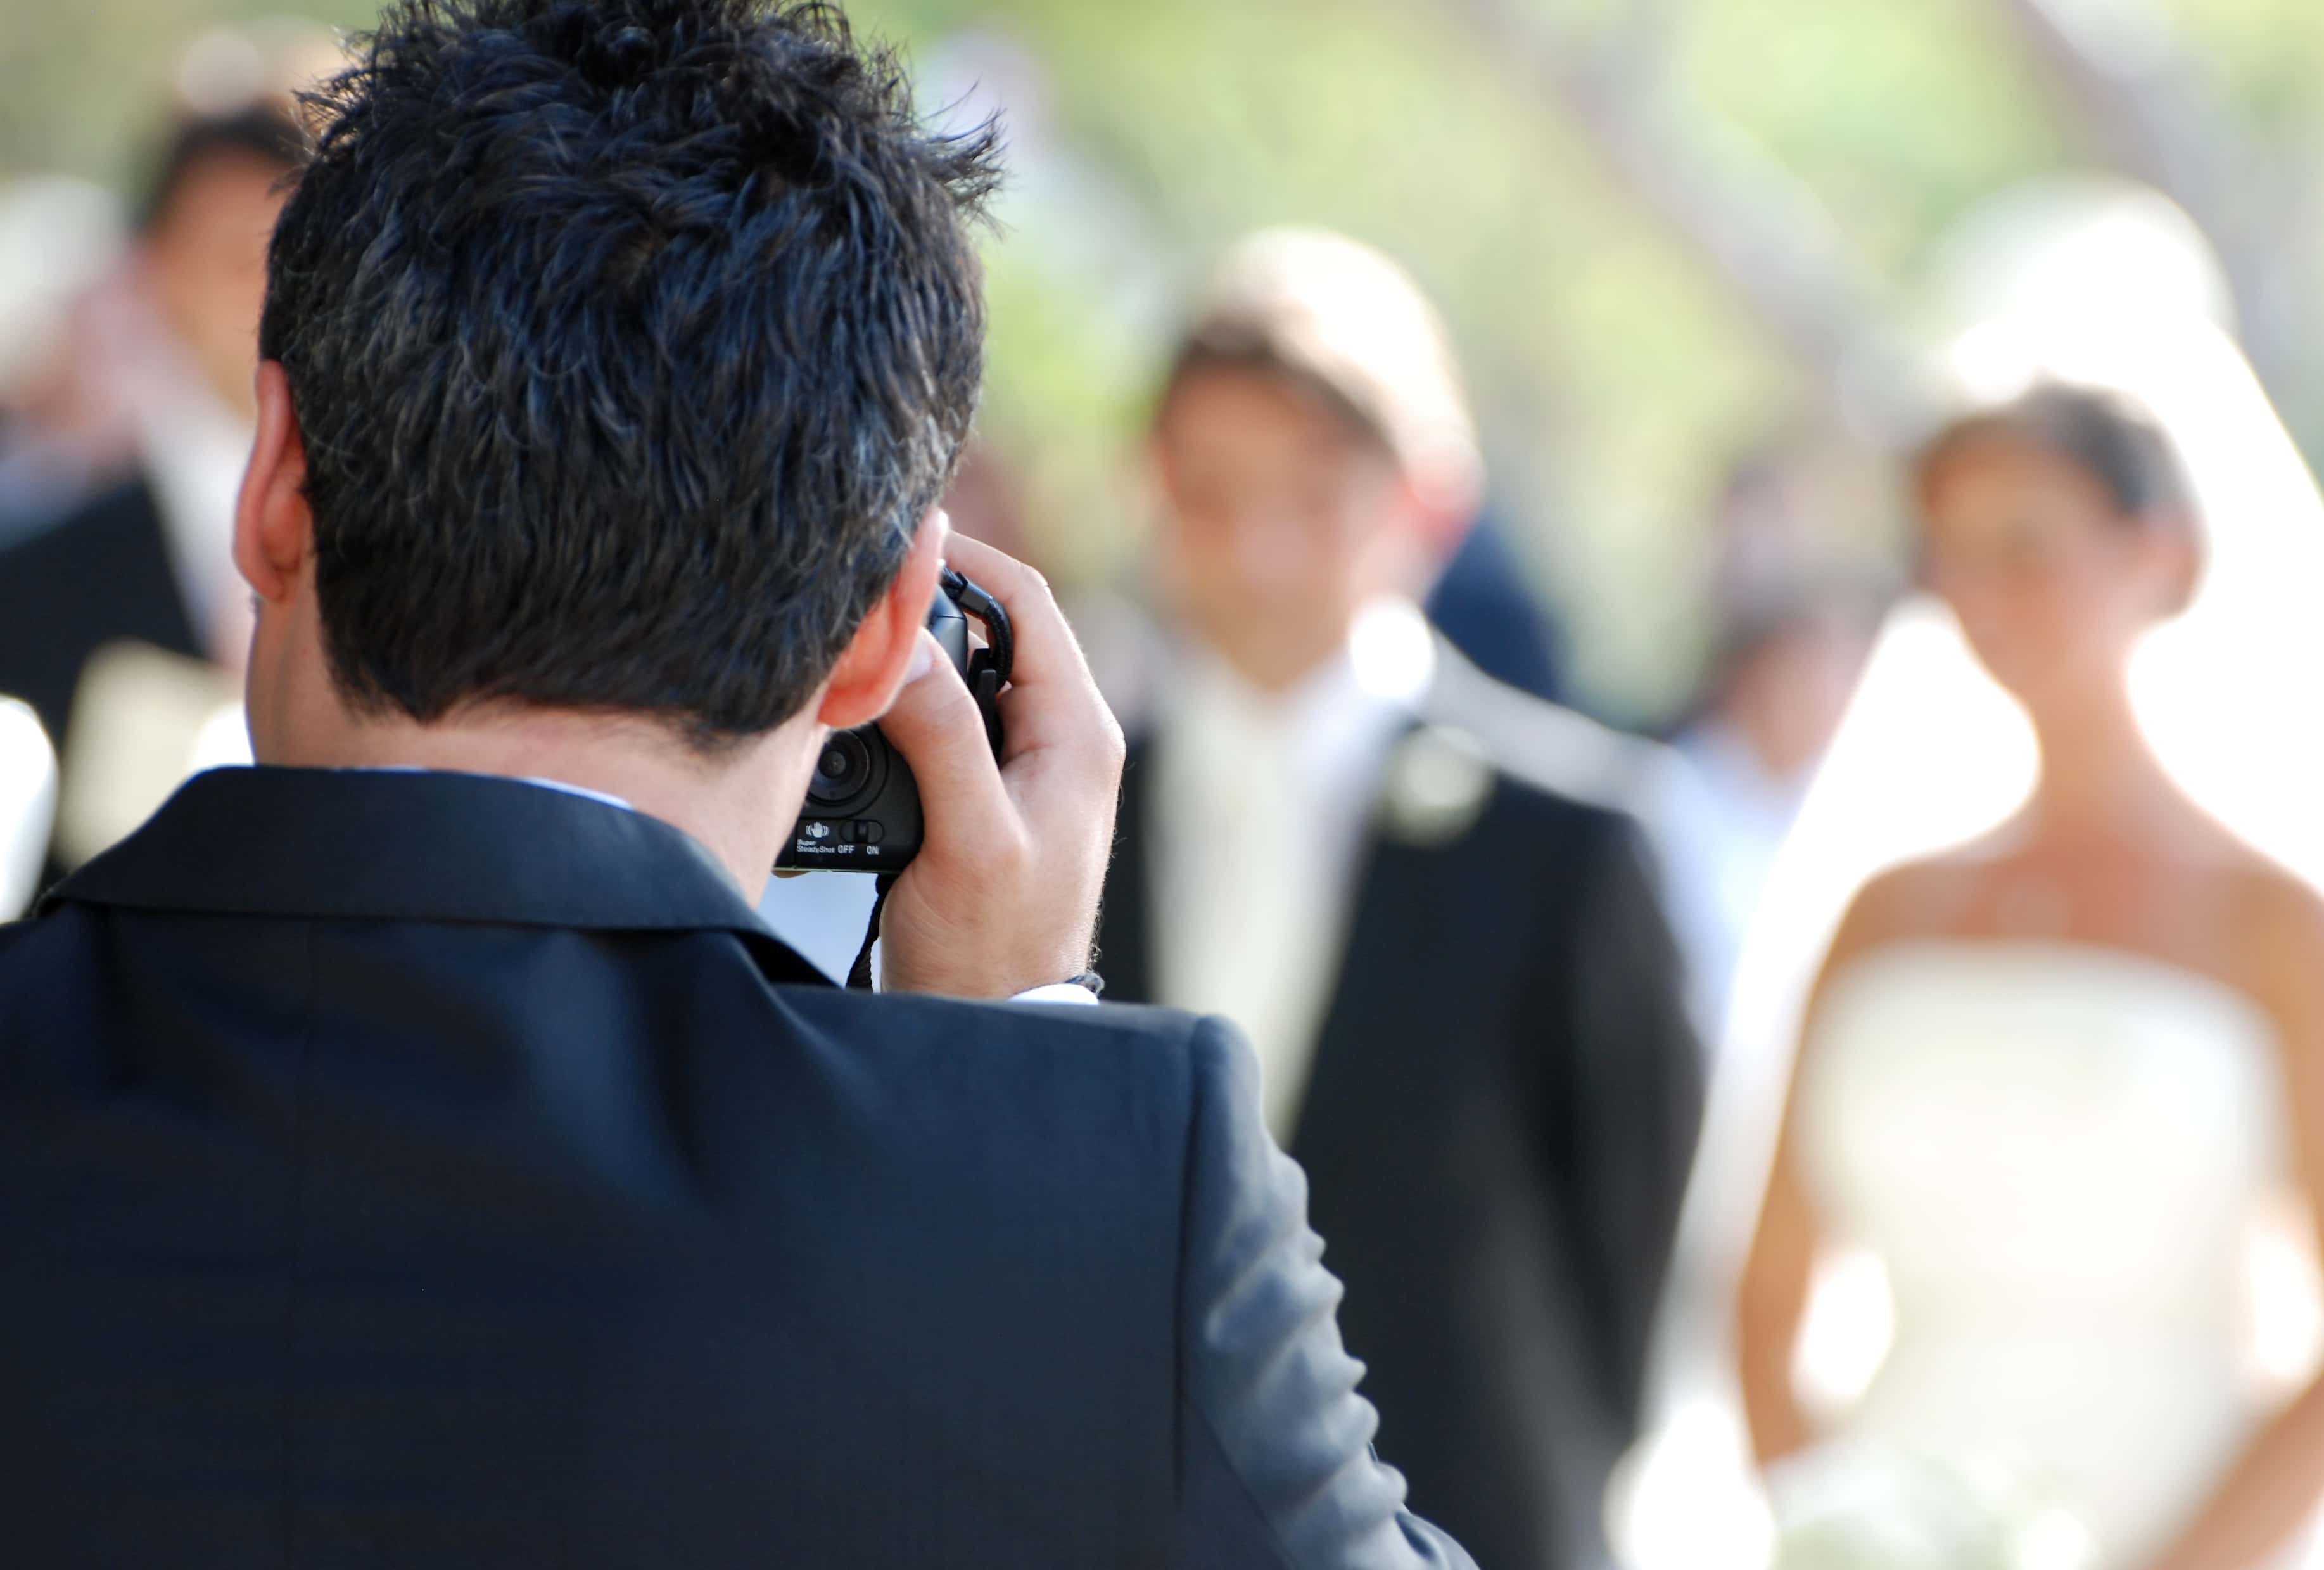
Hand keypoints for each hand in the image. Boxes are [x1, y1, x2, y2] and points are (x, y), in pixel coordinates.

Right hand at [872, 533, 1124, 997]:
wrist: (990, 1023)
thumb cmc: (993, 945)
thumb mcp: (970, 835)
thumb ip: (942, 734)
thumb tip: (901, 644)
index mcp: (1079, 731)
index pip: (1028, 600)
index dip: (965, 557)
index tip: (896, 541)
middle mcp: (1061, 736)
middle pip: (993, 626)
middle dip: (926, 603)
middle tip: (855, 593)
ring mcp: (1025, 763)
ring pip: (965, 670)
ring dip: (911, 654)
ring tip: (847, 643)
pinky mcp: (987, 791)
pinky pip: (948, 718)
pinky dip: (905, 702)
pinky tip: (857, 709)